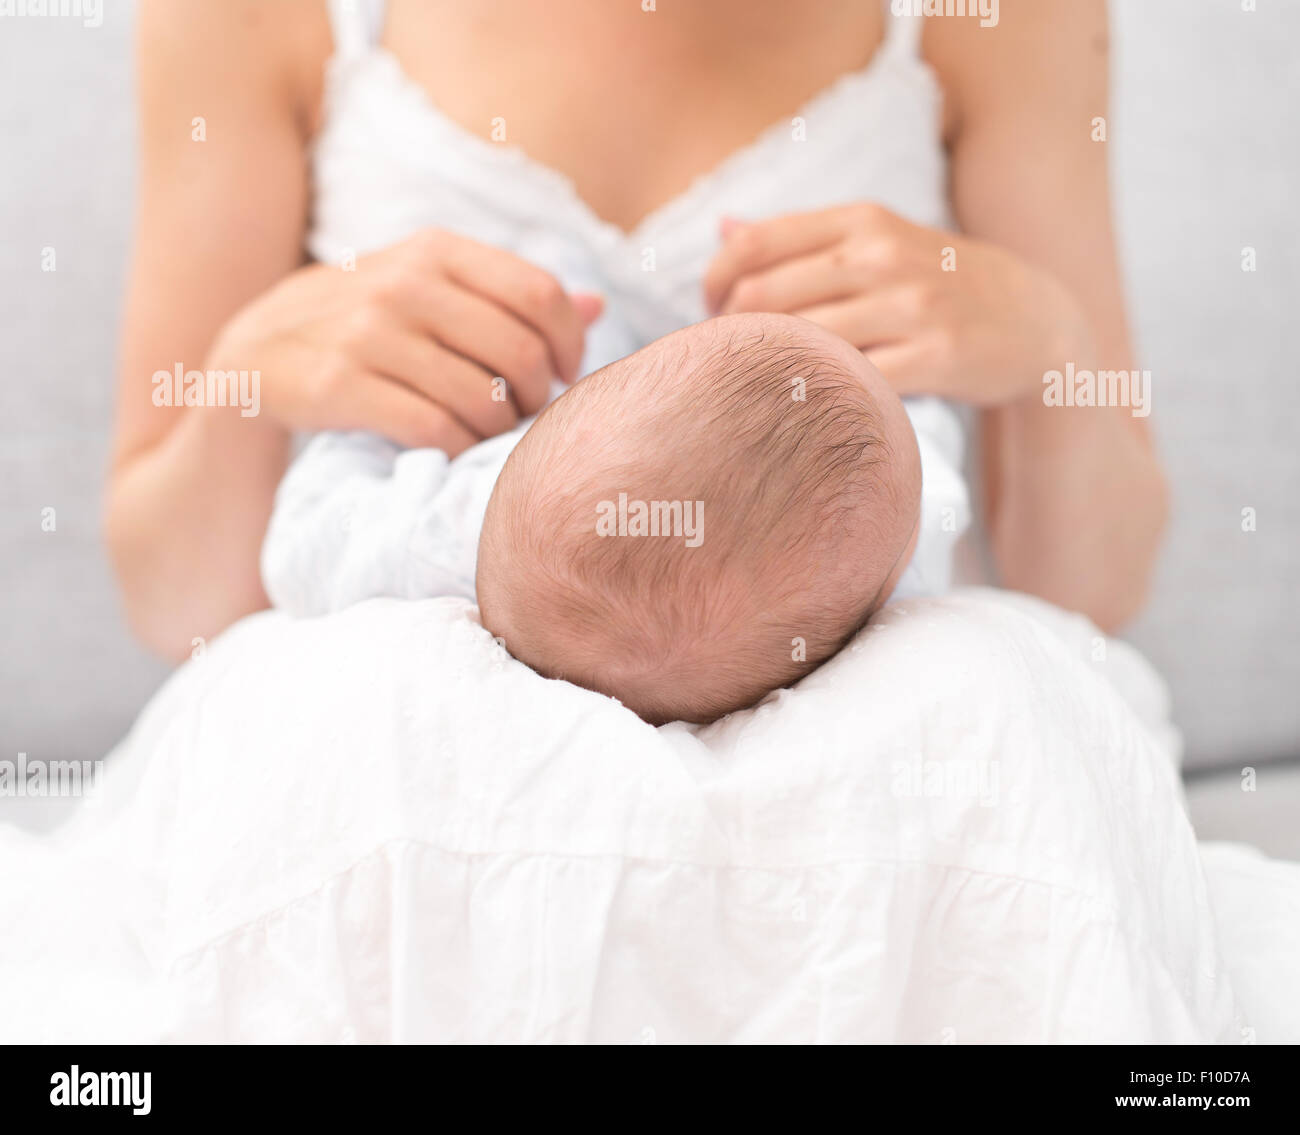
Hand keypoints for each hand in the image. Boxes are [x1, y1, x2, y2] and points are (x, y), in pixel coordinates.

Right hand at [203, 228, 602, 452]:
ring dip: (498, 434)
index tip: (564, 379)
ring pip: (481, 397)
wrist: (251, 359)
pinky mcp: (334, 384)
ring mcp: (365, 332)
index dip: (569, 347)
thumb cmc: (363, 329)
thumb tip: (597, 307)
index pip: (541, 295)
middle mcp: (402, 281)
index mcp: (434, 250)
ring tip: (489, 439)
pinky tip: (452, 452)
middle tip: (526, 421)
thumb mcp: (429, 293)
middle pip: (519, 352)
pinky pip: (431, 429)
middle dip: (538, 400)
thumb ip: (507, 298)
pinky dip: (456, 451)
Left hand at [704, 203, 1091, 404]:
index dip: (714, 284)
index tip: (711, 314)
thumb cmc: (937, 283)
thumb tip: (723, 228)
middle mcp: (882, 255)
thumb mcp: (878, 240)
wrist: (1036, 322)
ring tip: (762, 384)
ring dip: (768, 368)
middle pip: (765, 296)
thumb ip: (800, 238)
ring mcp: (910, 306)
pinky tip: (808, 404)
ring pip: (801, 339)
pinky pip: (852, 380)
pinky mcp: (933, 358)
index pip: (754, 245)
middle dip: (731, 333)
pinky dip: (819, 395)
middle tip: (732, 358)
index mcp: (861, 220)